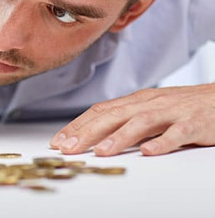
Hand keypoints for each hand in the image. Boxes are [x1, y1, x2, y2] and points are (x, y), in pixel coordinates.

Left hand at [50, 84, 214, 155]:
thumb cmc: (183, 107)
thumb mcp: (149, 110)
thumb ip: (125, 120)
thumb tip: (94, 136)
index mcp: (136, 101)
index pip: (100, 111)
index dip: (77, 126)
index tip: (58, 142)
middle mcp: (149, 103)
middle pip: (113, 116)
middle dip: (87, 133)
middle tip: (68, 149)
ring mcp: (172, 112)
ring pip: (141, 122)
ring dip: (119, 137)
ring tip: (101, 152)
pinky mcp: (194, 123)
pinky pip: (177, 133)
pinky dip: (162, 142)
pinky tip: (147, 153)